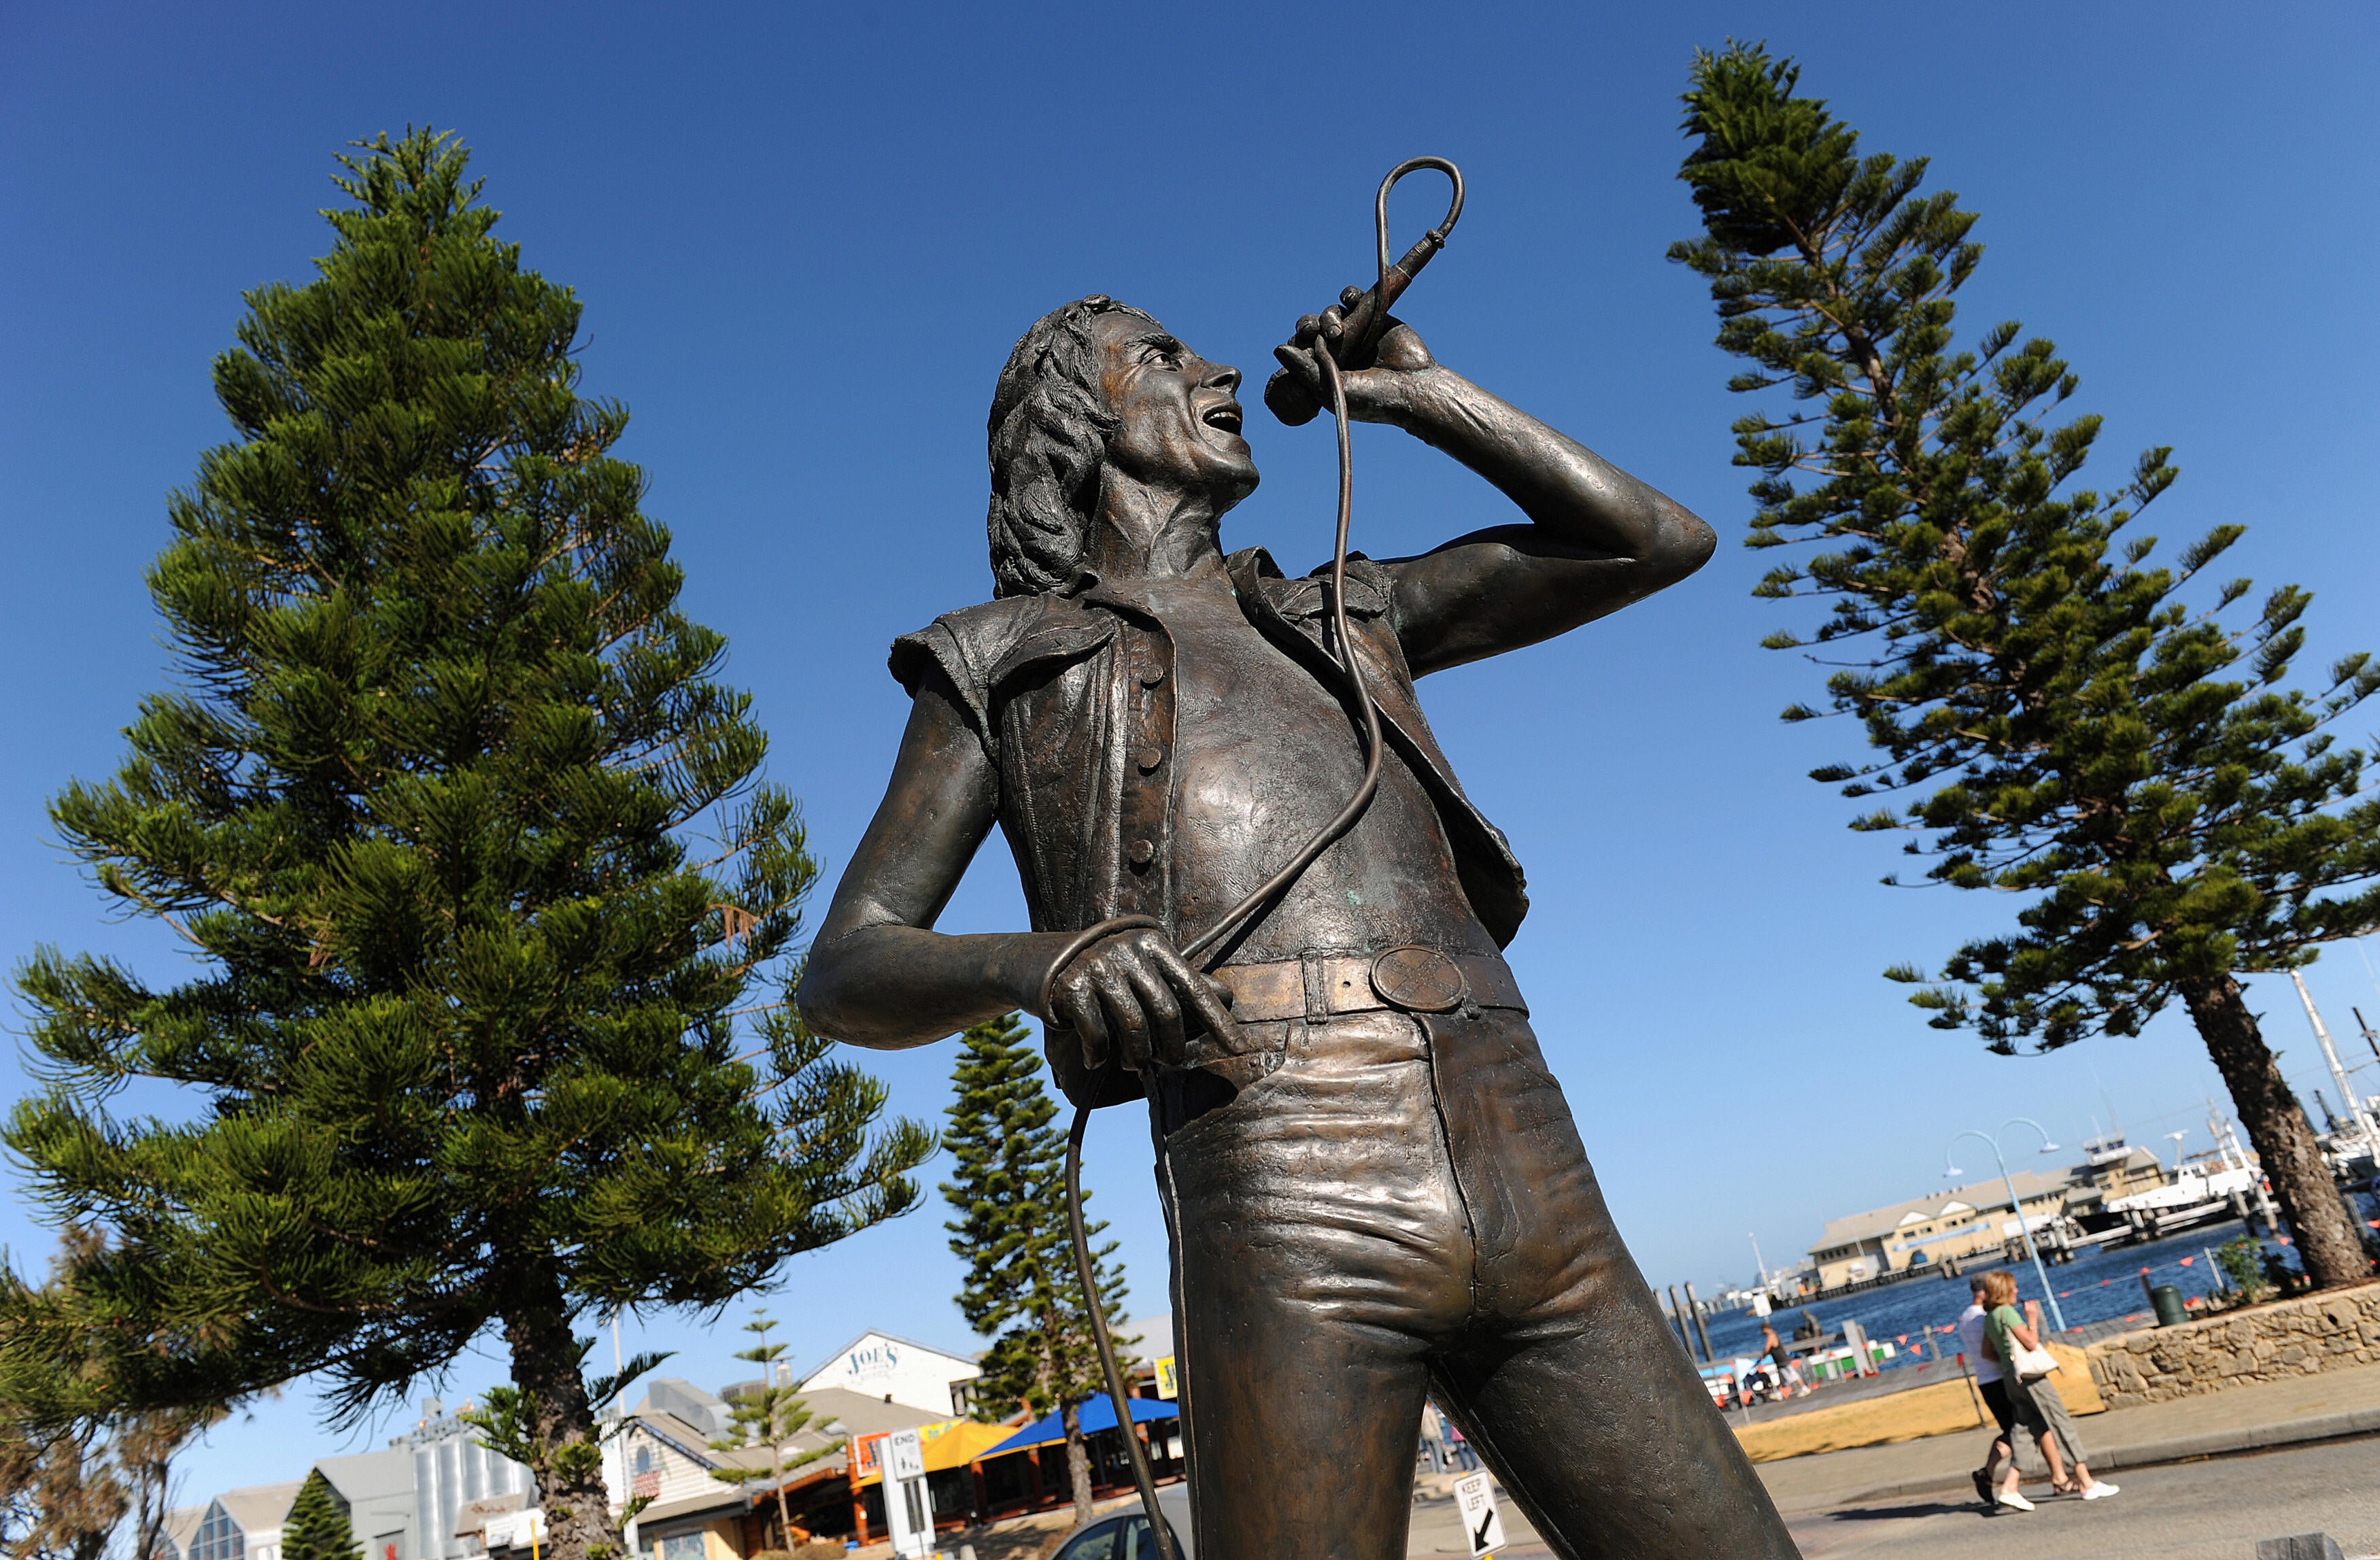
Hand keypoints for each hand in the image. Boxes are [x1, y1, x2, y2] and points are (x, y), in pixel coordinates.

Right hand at [1043, 927, 1236, 1074]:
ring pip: (1134, 1027)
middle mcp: (1128, 950)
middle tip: (1168, 1063)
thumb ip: (1178, 982)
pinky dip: (1100, 1055)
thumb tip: (1227, 996)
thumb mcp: (1142, 967)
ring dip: (1137, 1056)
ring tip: (1135, 1063)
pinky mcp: (1072, 986)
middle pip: (1166, 1012)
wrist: (1040, 962)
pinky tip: (1097, 1060)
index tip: (1239, 1049)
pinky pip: (1098, 1034)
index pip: (1193, 987)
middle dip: (1171, 1047)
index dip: (1218, 1021)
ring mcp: (1098, 966)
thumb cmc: (1105, 970)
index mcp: (1152, 944)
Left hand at [1270, 284, 1437, 423]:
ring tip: (1337, 331)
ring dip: (1327, 316)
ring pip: (1328, 313)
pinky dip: (1348, 295)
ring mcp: (1354, 332)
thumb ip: (1304, 370)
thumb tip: (1277, 348)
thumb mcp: (1332, 388)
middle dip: (1308, 326)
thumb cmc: (1372, 397)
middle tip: (1314, 333)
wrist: (1414, 388)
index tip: (1303, 346)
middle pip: (1310, 327)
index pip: (1298, 348)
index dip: (1296, 343)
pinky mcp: (1373, 316)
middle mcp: (1336, 350)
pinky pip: (1352, 297)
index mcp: (1323, 369)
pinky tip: (1349, 300)